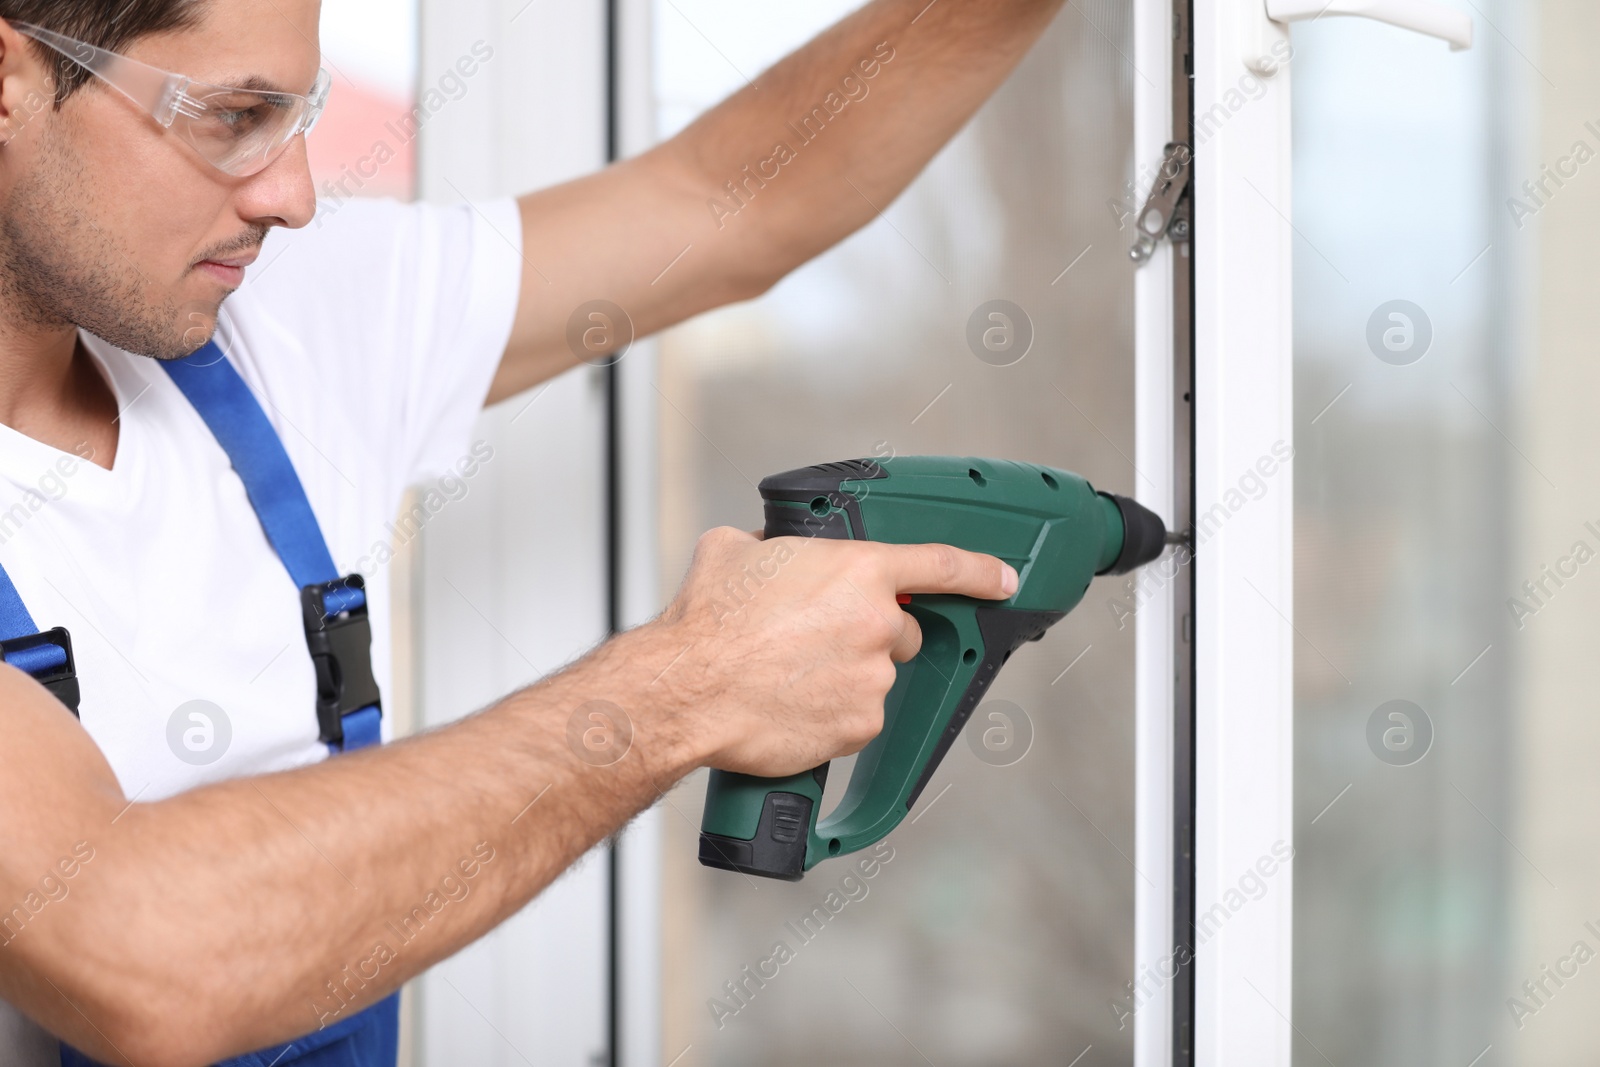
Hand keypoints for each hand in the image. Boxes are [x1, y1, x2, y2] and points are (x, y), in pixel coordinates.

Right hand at [657, 527, 1017, 776]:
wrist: (688, 690)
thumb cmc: (706, 623)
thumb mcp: (733, 552)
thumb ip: (769, 546)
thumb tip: (763, 552)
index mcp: (858, 571)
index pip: (941, 564)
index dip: (980, 571)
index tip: (1003, 580)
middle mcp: (877, 624)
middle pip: (901, 632)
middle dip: (869, 635)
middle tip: (814, 640)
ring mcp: (873, 679)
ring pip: (875, 676)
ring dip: (845, 675)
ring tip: (787, 674)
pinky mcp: (859, 726)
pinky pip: (857, 717)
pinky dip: (832, 715)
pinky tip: (791, 705)